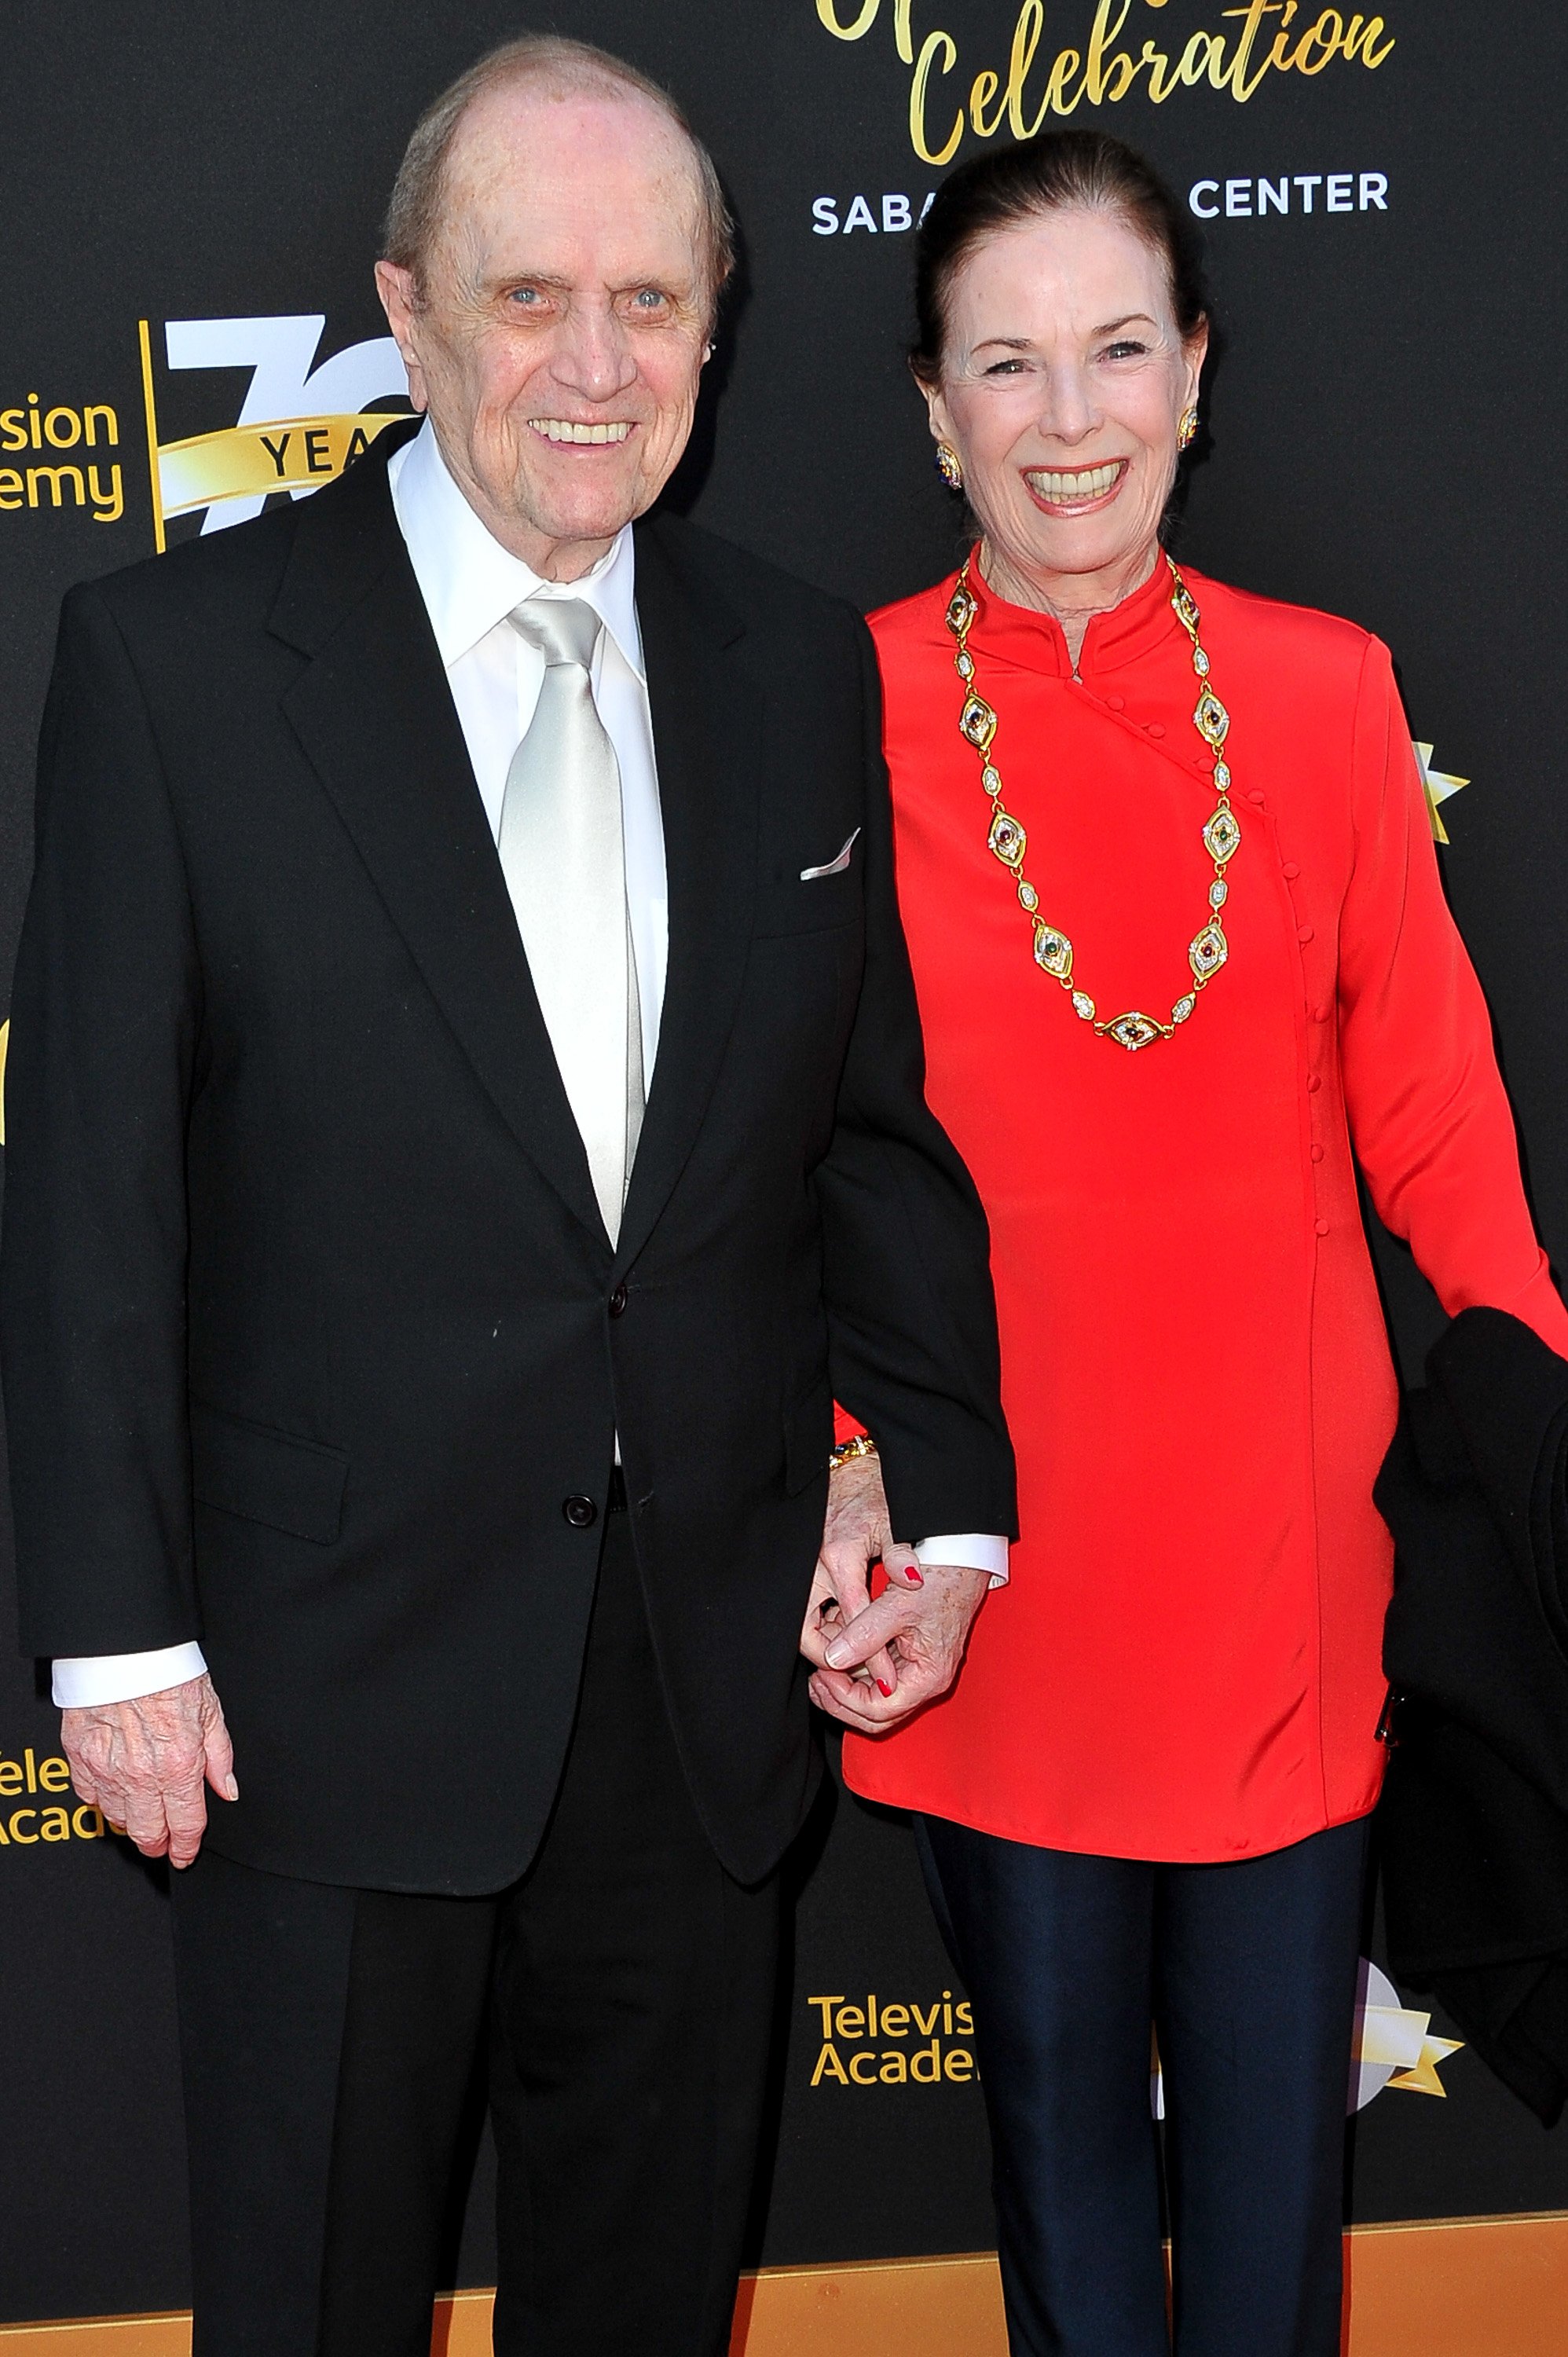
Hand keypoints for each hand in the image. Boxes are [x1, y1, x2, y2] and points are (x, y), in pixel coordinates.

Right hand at [62, 1674, 236, 1868]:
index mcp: (180, 1764)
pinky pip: (89, 1796)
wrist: (125, 1649)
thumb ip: (220, 1756)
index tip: (185, 1854)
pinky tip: (116, 1790)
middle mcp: (142, 1774)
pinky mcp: (80, 1758)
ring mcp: (107, 1769)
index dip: (187, 1846)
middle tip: (164, 1842)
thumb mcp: (211, 1710)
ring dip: (132, 1821)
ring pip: (118, 1818)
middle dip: (158, 1843)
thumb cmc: (168, 1672)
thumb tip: (229, 1789)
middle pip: (147, 1833)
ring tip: (144, 1812)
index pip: (186, 1824)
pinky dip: (103, 1799)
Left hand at [800, 1452, 989, 1731]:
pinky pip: (880, 1674)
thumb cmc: (940, 1577)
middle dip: (843, 1701)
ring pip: (877, 1696)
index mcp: (928, 1675)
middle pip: (878, 1713)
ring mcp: (919, 1667)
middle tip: (815, 1681)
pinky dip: (857, 1670)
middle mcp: (926, 1679)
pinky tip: (837, 1653)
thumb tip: (831, 1660)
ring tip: (819, 1669)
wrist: (962, 1553)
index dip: (846, 1698)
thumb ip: (864, 1634)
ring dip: (847, 1687)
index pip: (880, 1709)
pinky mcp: (912, 1653)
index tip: (822, 1675)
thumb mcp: (897, 1605)